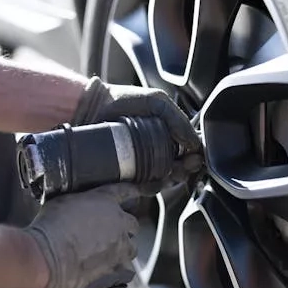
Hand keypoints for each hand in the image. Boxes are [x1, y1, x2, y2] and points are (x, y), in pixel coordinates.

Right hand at [26, 183, 139, 287]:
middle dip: (124, 227)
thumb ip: (78, 203)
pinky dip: (115, 272)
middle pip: (132, 224)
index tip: (134, 195)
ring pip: (131, 249)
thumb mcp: (60, 203)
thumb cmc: (48, 230)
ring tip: (106, 254)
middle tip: (110, 231)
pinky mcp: (116, 273)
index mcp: (106, 202)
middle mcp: (119, 225)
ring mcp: (119, 250)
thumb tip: (77, 207)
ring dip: (122, 250)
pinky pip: (123, 272)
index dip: (131, 194)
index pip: (127, 192)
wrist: (44, 260)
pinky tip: (103, 272)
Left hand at [73, 77, 202, 192]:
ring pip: (162, 181)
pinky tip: (152, 181)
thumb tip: (195, 143)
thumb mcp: (157, 102)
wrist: (92, 107)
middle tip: (184, 165)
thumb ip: (178, 119)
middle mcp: (154, 153)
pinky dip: (150, 187)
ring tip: (170, 173)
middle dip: (184, 170)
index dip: (192, 158)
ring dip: (170, 180)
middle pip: (176, 170)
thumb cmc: (123, 100)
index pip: (185, 154)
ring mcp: (139, 166)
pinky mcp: (124, 176)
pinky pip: (142, 187)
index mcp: (165, 136)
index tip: (194, 158)